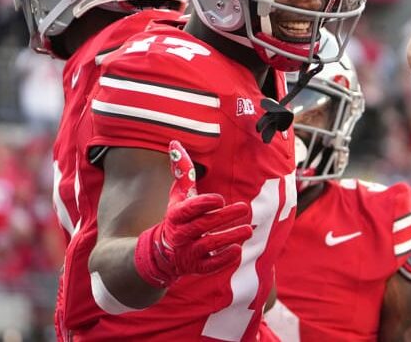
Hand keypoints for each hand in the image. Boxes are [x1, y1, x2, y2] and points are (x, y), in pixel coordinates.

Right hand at [139, 141, 252, 286]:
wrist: (162, 252)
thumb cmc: (177, 217)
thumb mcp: (178, 195)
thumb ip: (181, 171)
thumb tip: (175, 143)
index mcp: (175, 215)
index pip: (189, 209)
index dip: (203, 204)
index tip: (220, 199)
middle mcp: (180, 234)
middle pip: (203, 226)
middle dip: (224, 218)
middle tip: (244, 209)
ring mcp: (187, 252)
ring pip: (208, 246)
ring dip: (229, 237)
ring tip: (247, 230)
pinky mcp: (195, 267)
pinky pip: (209, 265)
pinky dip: (223, 259)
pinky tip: (237, 250)